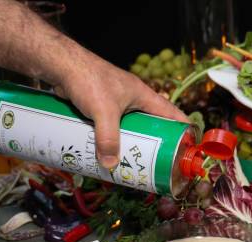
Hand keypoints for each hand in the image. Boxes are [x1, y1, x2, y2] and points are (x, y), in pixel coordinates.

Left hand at [54, 56, 187, 168]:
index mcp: (144, 96)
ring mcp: (117, 103)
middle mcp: (133, 100)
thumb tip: (111, 165)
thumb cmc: (89, 79)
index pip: (172, 113)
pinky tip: (108, 152)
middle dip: (156, 143)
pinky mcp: (101, 107)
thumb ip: (108, 138)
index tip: (189, 147)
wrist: (61, 65)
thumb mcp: (103, 112)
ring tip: (134, 162)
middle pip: (152, 125)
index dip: (183, 129)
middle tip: (159, 162)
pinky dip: (112, 139)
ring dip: (132, 142)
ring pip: (131, 127)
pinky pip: (112, 127)